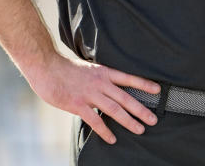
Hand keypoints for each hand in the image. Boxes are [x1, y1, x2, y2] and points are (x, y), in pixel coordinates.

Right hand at [27, 55, 160, 144]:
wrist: (46, 66)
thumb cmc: (65, 69)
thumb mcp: (87, 68)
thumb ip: (99, 78)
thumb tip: (108, 88)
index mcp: (103, 72)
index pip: (128, 78)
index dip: (144, 84)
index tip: (158, 90)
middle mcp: (100, 83)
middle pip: (125, 97)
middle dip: (141, 109)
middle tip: (153, 120)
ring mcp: (89, 94)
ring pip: (114, 109)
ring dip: (128, 121)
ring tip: (139, 130)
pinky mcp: (78, 104)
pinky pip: (95, 120)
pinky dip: (105, 130)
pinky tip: (112, 138)